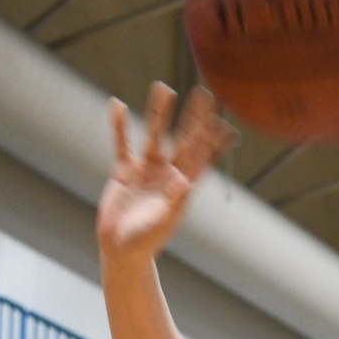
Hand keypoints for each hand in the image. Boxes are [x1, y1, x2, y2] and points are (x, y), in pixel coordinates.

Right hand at [97, 83, 235, 262]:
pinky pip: (122, 144)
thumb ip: (173, 201)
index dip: (211, 139)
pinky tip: (117, 105)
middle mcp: (167, 174)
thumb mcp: (161, 222)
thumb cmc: (145, 241)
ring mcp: (147, 171)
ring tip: (163, 87)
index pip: (200, 157)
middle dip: (193, 118)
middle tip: (204, 94)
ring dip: (159, 113)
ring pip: (154, 135)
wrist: (122, 250)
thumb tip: (184, 181)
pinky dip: (119, 126)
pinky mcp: (125, 172)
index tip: (221, 119)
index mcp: (182, 187)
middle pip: (183, 140)